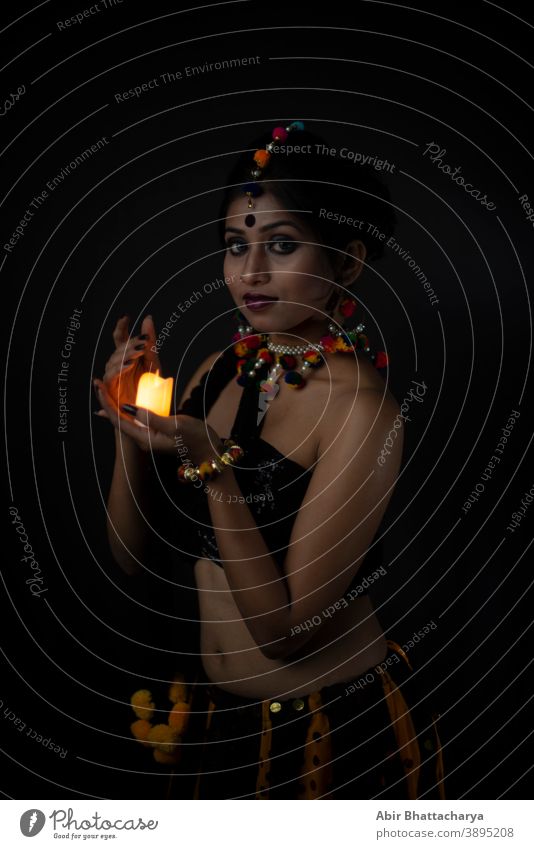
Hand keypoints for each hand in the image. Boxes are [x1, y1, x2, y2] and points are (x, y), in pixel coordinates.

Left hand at [94, 378, 223, 462]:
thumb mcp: (175, 426)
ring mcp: (149, 436)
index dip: (107, 403)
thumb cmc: (195, 439)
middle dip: (107, 401)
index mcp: (145, 439)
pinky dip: (127, 406)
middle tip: (97, 383)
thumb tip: (129, 407)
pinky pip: (136, 418)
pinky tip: (122, 401)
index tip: (98, 387)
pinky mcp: (155, 431)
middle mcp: (143, 438)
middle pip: (119, 419)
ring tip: (105, 389)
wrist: (209, 451)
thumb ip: (151, 417)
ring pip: (126, 418)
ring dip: (115, 403)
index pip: (119, 419)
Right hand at [97, 314, 159, 415]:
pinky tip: (127, 365)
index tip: (126, 316)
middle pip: (118, 350)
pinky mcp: (112, 392)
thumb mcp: (154, 363)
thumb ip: (150, 343)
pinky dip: (116, 371)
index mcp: (128, 357)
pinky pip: (109, 380)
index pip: (120, 338)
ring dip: (124, 358)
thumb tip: (148, 318)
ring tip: (136, 357)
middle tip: (143, 343)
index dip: (121, 327)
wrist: (150, 415)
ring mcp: (114, 378)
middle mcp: (118, 366)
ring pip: (112, 363)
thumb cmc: (151, 390)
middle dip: (129, 345)